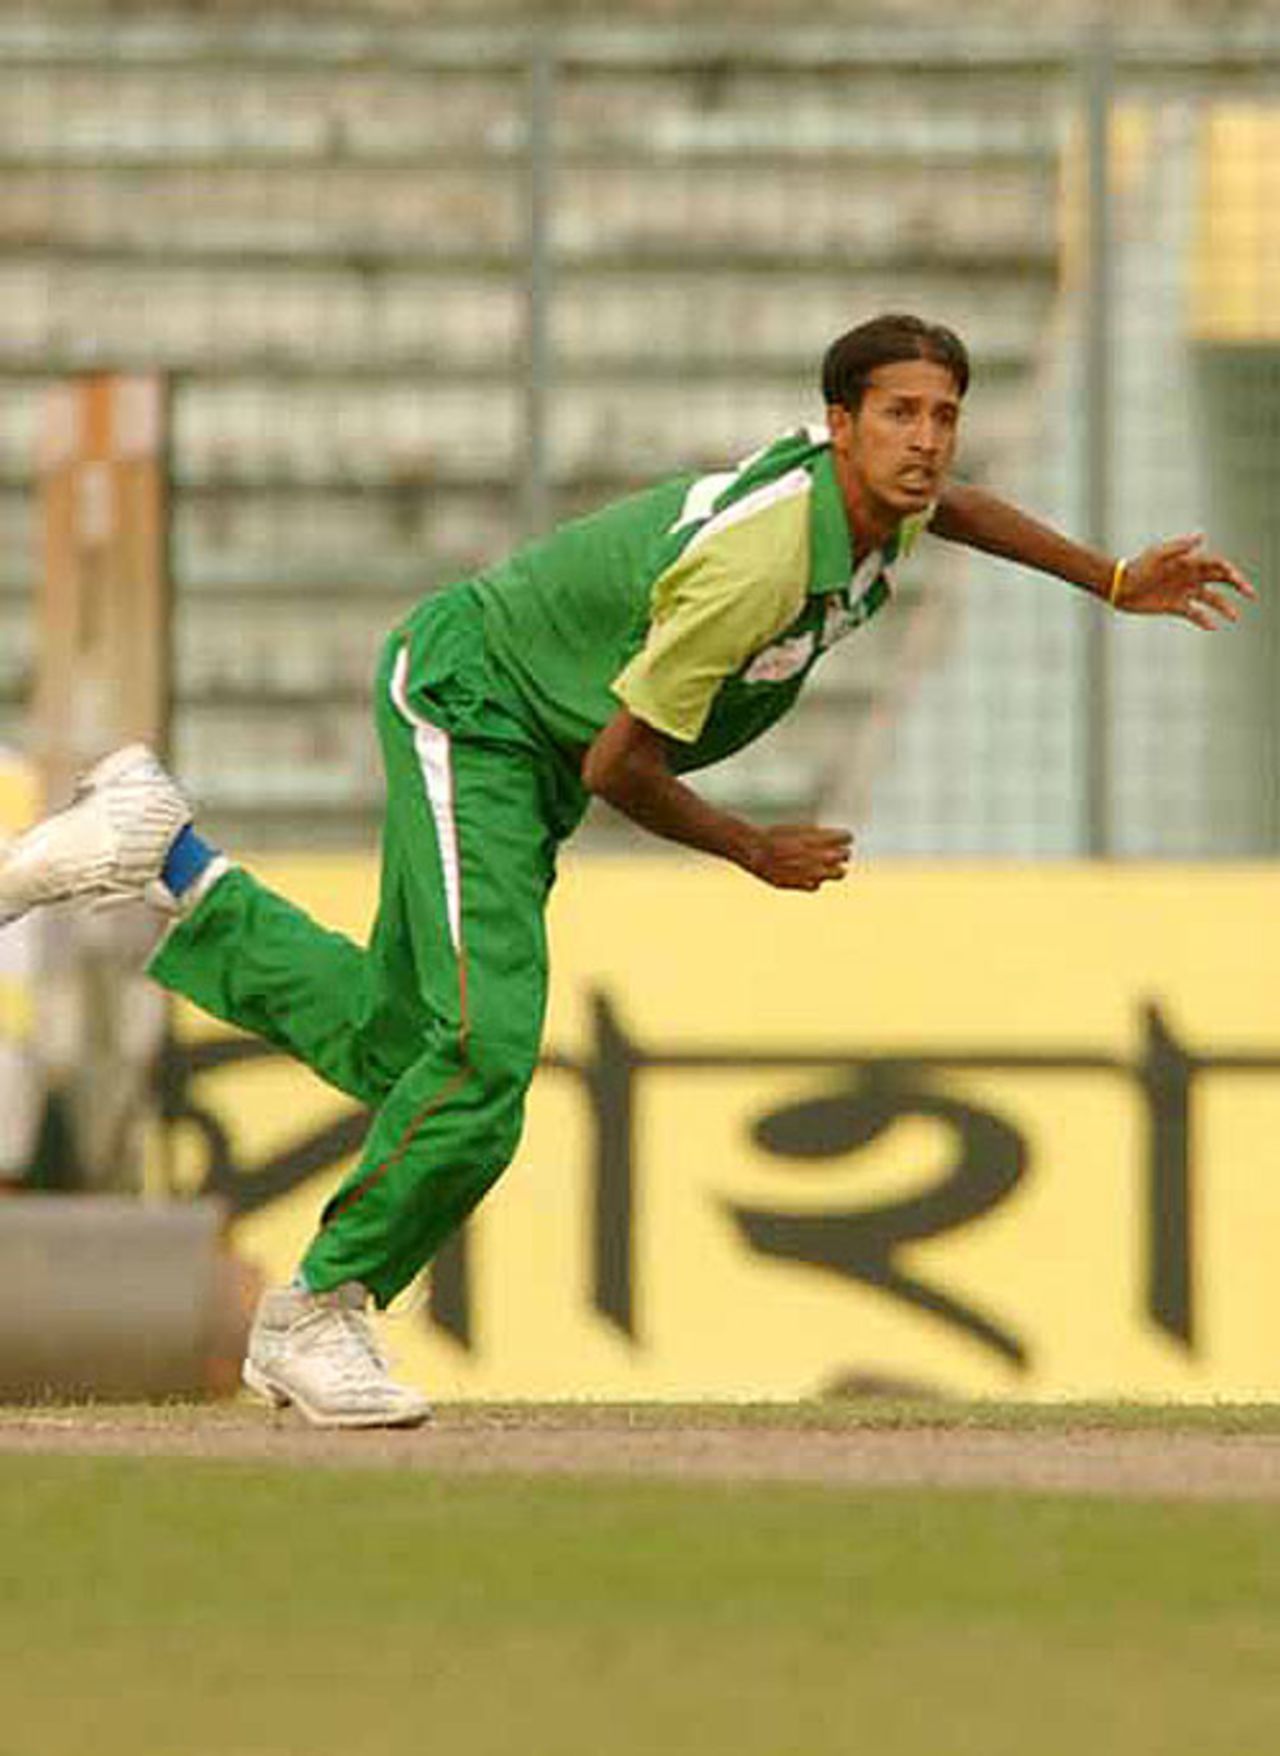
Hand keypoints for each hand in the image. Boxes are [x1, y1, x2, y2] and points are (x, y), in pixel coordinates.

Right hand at [748, 824, 852, 890]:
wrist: (755, 850)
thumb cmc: (774, 835)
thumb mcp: (798, 828)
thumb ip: (818, 835)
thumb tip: (829, 840)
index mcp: (823, 839)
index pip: (847, 837)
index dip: (843, 837)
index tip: (840, 838)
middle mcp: (823, 857)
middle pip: (846, 855)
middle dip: (841, 853)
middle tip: (835, 852)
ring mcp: (815, 872)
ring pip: (839, 874)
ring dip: (834, 869)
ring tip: (825, 866)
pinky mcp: (804, 885)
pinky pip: (817, 885)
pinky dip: (814, 880)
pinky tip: (806, 875)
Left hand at [1119, 534, 1256, 629]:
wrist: (1120, 586)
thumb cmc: (1138, 566)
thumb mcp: (1158, 554)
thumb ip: (1180, 547)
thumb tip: (1202, 536)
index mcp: (1189, 562)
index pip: (1217, 565)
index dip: (1230, 571)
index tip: (1237, 581)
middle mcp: (1190, 576)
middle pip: (1220, 580)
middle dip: (1237, 585)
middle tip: (1251, 594)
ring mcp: (1184, 591)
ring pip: (1211, 599)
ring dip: (1224, 607)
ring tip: (1235, 617)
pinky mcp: (1175, 606)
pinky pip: (1195, 614)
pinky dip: (1205, 620)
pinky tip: (1213, 626)